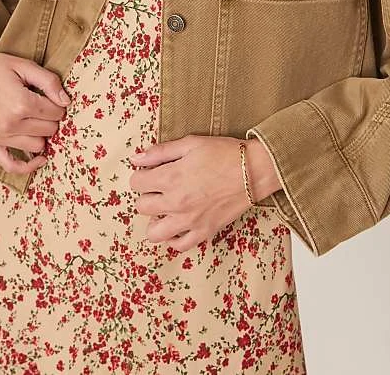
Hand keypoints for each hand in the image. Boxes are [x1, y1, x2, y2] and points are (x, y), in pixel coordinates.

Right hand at [0, 44, 70, 174]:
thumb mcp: (26, 66)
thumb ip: (50, 82)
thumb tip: (66, 102)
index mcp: (21, 103)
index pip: (56, 113)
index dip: (59, 104)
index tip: (52, 97)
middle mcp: (10, 124)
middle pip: (49, 130)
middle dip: (51, 118)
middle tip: (44, 106)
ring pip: (37, 146)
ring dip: (41, 135)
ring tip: (36, 121)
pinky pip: (11, 165)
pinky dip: (27, 166)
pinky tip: (40, 159)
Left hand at [128, 134, 276, 253]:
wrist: (254, 170)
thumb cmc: (224, 153)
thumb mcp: (191, 143)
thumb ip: (160, 151)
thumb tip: (135, 158)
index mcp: (170, 178)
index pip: (136, 183)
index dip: (141, 174)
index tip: (151, 171)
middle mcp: (176, 203)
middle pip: (142, 206)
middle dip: (147, 194)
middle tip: (160, 187)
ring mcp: (189, 221)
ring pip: (154, 233)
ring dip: (155, 220)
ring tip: (166, 208)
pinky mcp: (204, 232)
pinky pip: (179, 245)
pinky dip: (175, 237)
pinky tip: (180, 223)